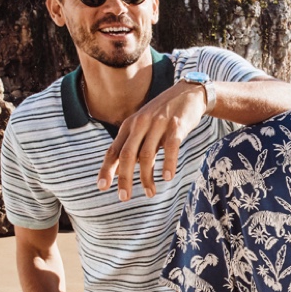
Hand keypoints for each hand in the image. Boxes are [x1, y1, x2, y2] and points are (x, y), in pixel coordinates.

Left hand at [96, 80, 208, 200]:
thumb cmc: (164, 115)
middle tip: (124, 198)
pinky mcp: (176, 126)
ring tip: (149, 194)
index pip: (114, 150)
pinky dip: (168, 164)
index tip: (102, 187)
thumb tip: (118, 171)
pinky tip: (167, 177)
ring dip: (147, 177)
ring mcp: (158, 124)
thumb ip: (132, 146)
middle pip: (128, 154)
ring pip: (147, 155)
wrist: (188, 93)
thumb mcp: (143, 127)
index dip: (107, 169)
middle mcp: (141, 124)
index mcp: (130, 125)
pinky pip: (170, 147)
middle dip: (124, 178)